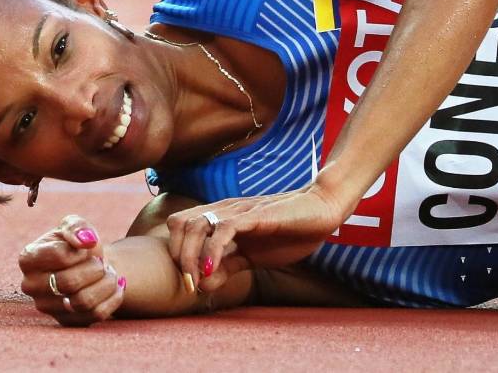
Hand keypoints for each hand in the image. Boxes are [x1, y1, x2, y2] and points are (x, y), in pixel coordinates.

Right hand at [18, 216, 125, 326]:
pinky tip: (117, 286)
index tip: (86, 248)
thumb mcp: (76, 225)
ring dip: (107, 283)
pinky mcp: (68, 321)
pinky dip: (114, 297)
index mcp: (29, 258)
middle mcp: (31, 286)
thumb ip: (77, 226)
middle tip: (101, 263)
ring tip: (110, 274)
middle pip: (69, 282)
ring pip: (83, 301)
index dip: (81, 250)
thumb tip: (86, 241)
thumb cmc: (79, 245)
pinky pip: (96, 314)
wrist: (91, 265)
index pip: (59, 256)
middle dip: (95, 268)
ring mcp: (48, 307)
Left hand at [167, 184, 342, 291]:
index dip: (175, 253)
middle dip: (178, 257)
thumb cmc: (289, 232)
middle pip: (180, 224)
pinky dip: (211, 251)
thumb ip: (227, 267)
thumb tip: (202, 285)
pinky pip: (223, 228)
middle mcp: (224, 211)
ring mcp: (238, 212)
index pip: (179, 226)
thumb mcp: (252, 256)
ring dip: (189, 255)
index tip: (189, 282)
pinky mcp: (255, 215)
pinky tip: (213, 270)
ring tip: (198, 279)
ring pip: (195, 225)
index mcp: (221, 218)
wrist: (322, 211)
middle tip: (190, 284)